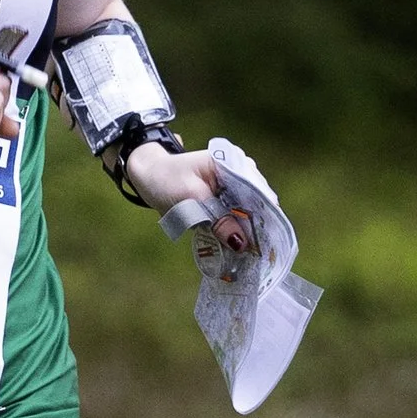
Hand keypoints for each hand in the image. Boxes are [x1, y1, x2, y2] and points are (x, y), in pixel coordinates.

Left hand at [120, 139, 252, 245]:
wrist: (149, 178)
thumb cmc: (167, 180)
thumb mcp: (191, 199)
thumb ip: (218, 220)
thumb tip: (241, 244)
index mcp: (232, 162)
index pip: (257, 190)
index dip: (264, 214)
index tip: (266, 238)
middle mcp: (240, 172)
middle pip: (258, 203)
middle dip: (258, 227)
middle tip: (259, 253)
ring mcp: (235, 187)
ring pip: (250, 213)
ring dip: (249, 232)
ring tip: (252, 254)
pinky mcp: (228, 201)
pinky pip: (238, 218)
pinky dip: (237, 232)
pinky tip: (239, 249)